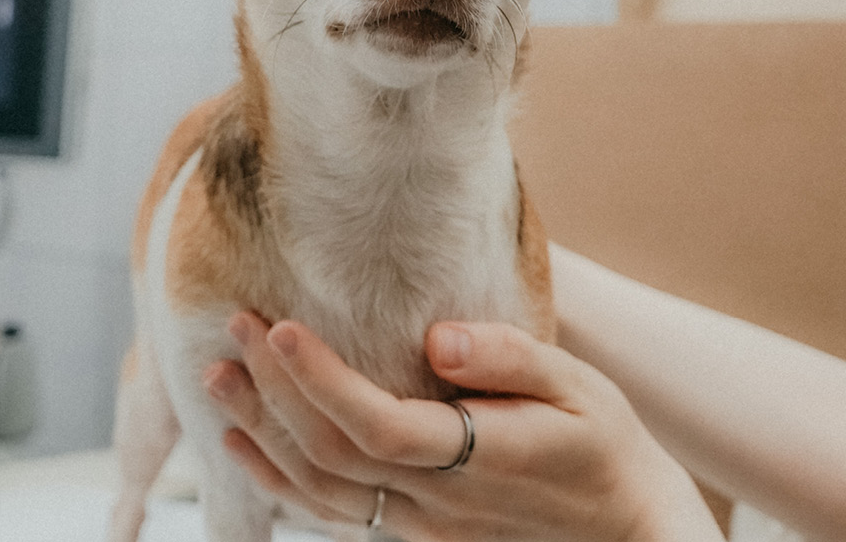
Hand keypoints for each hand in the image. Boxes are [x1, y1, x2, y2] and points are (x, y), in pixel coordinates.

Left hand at [204, 313, 723, 541]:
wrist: (626, 528)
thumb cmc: (604, 444)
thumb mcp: (578, 388)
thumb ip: (509, 359)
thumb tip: (437, 338)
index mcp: (477, 459)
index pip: (377, 425)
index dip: (320, 380)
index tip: (280, 327)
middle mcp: (437, 503)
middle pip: (330, 455)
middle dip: (273, 389)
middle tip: (236, 324)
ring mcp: (419, 526)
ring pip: (318, 491)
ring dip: (262, 432)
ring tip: (219, 377)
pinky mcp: (412, 532)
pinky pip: (330, 514)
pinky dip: (278, 481)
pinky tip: (246, 444)